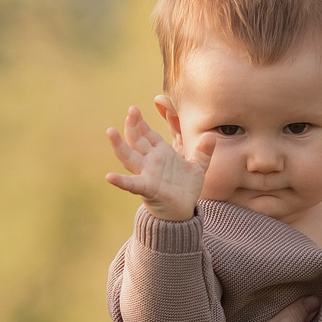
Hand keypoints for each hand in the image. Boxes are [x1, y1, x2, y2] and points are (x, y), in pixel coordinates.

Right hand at [105, 105, 208, 221]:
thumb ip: (203, 152)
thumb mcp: (197, 167)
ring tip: (111, 132)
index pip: (148, 135)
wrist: (183, 211)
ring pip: (129, 157)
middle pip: (137, 141)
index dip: (141, 123)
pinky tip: (110, 177)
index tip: (134, 110)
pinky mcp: (148, 188)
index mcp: (161, 154)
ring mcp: (147, 174)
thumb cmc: (185, 189)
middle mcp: (150, 162)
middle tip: (131, 111)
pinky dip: (121, 182)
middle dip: (132, 126)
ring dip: (119, 145)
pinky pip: (132, 184)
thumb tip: (211, 136)